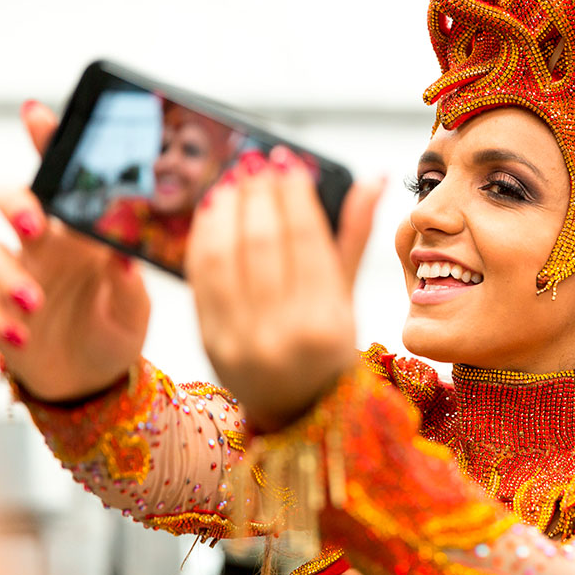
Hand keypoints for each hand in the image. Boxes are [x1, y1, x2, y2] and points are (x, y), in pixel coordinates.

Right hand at [0, 101, 150, 401]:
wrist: (95, 381)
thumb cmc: (116, 328)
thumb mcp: (136, 304)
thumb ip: (129, 281)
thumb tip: (125, 256)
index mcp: (82, 234)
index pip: (62, 181)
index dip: (45, 145)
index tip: (37, 113)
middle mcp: (46, 249)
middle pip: (13, 203)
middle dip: (16, 204)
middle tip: (35, 224)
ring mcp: (19, 279)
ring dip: (9, 274)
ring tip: (37, 300)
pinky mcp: (0, 316)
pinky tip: (21, 334)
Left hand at [186, 147, 382, 431]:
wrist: (297, 410)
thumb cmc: (329, 348)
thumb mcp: (349, 297)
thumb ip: (355, 235)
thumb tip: (373, 178)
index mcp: (327, 322)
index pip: (305, 240)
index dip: (293, 195)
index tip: (289, 164)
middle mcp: (282, 333)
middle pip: (262, 242)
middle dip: (258, 194)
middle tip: (258, 164)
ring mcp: (241, 339)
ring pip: (226, 255)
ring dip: (227, 208)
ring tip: (235, 182)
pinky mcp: (209, 340)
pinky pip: (200, 277)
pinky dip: (204, 237)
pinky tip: (213, 213)